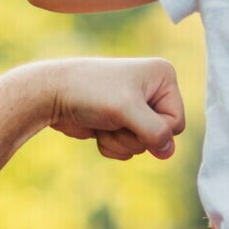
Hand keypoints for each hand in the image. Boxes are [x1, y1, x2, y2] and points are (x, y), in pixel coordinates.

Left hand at [47, 57, 184, 160]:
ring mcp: (136, 108)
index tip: (130, 115)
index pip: (176, 122)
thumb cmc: (90, 92)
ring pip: (143, 145)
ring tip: (103, 122)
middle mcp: (153, 90)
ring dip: (120, 141)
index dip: (154, 129)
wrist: (52, 94)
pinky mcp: (119, 122)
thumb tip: (168, 151)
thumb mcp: (127, 110)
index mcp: (163, 77)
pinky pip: (127, 149)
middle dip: (134, 136)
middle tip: (113, 118)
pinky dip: (111, 145)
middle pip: (161, 136)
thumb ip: (155, 132)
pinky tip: (97, 130)